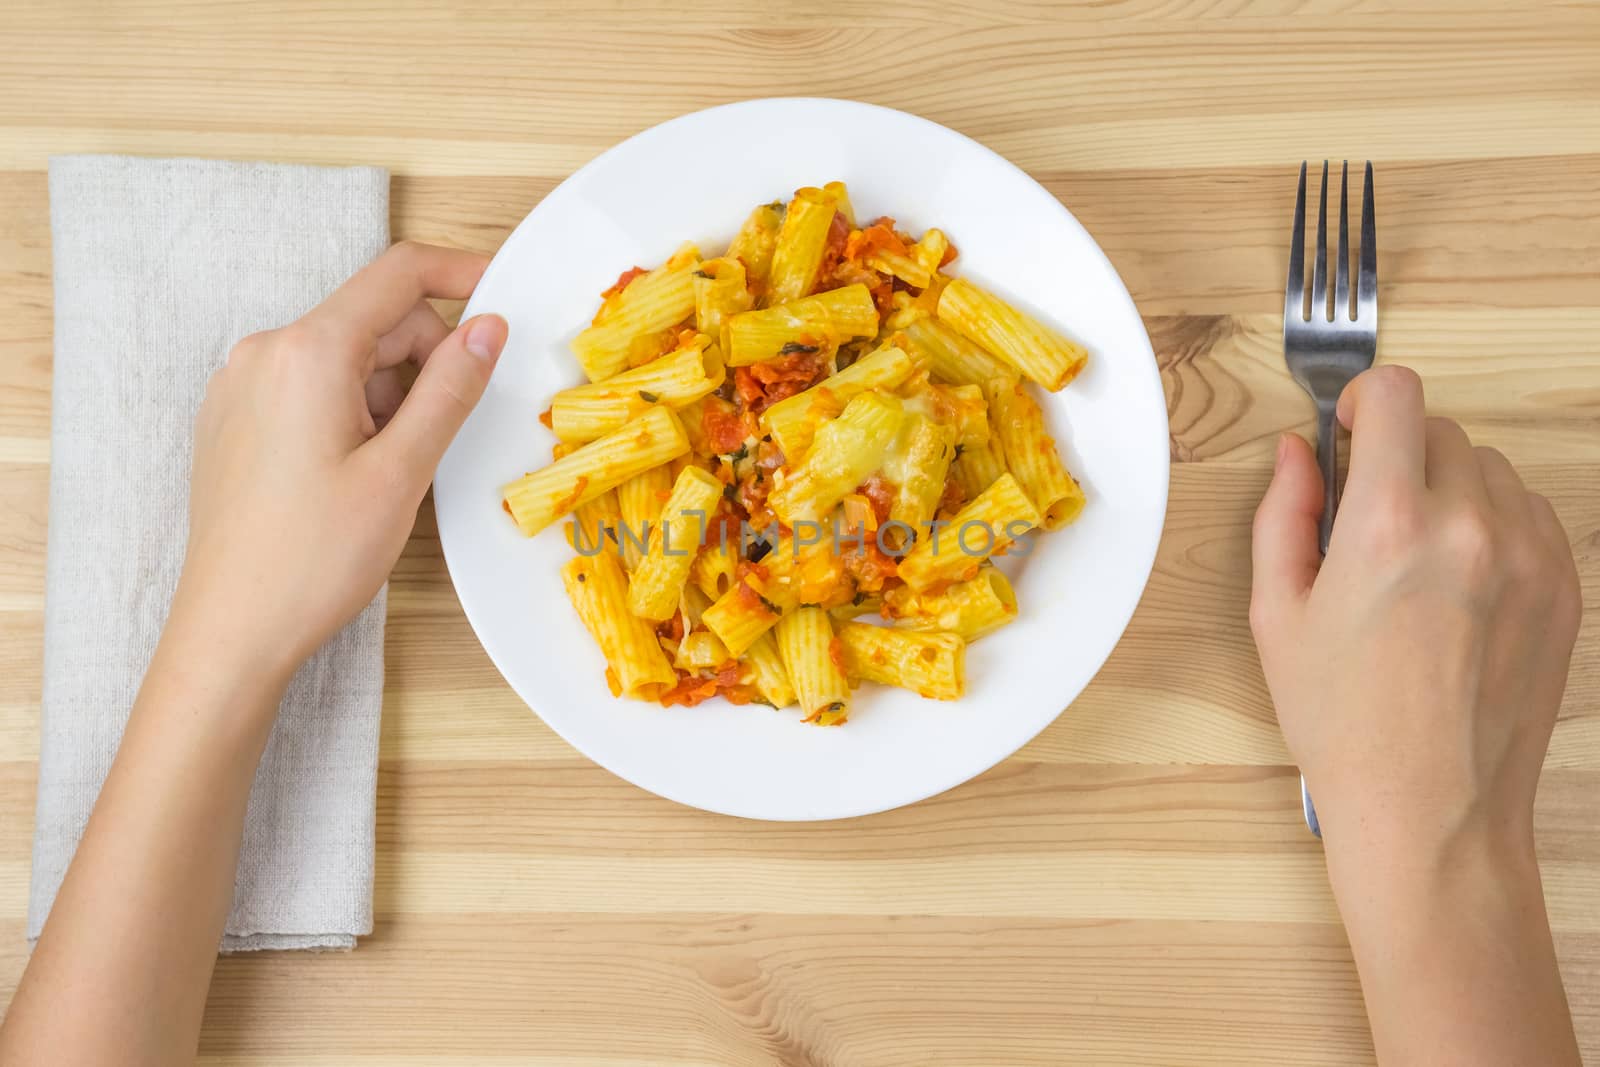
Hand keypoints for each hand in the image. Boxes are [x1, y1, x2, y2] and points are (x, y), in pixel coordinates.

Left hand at [176, 241, 507, 688]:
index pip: (399, 274)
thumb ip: (450, 389)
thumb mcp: (402, 472)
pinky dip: (353, 411)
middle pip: (374, 320)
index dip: (462, 275)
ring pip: (346, 358)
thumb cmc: (313, 559)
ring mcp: (242, 386)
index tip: (506, 297)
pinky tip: (358, 472)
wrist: (232, 629)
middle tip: (447, 432)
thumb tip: (488, 327)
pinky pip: (312, 386)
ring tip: (394, 469)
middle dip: (426, 359)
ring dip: (390, 394)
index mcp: (307, 352)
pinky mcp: (236, 420)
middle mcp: (265, 353)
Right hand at [1250, 364, 1582, 1064]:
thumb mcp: (1277, 615)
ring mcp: (1530, 556)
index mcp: (1389, 524)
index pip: (1399, 394)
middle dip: (1399, 454)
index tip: (1353, 426)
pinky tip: (1456, 582)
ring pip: (1489, 469)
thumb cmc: (1346, 725)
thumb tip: (1297, 454)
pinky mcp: (1563, 587)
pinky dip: (1492, 524)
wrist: (1432, 810)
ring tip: (1415, 557)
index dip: (1366, 399)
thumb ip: (1283, 515)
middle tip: (1367, 514)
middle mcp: (1470, 526)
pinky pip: (1528, 514)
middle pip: (1440, 430)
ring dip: (1449, 486)